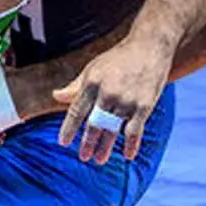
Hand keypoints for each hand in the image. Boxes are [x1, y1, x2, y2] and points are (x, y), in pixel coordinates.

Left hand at [52, 39, 171, 164]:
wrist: (150, 46)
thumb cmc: (118, 58)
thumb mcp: (93, 68)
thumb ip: (76, 86)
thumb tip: (56, 96)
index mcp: (92, 82)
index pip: (76, 110)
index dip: (69, 128)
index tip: (63, 142)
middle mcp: (107, 92)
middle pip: (93, 124)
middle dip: (87, 142)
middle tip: (83, 157)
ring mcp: (126, 100)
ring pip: (112, 130)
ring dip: (105, 147)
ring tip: (100, 159)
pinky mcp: (144, 106)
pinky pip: (135, 131)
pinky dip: (131, 145)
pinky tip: (128, 156)